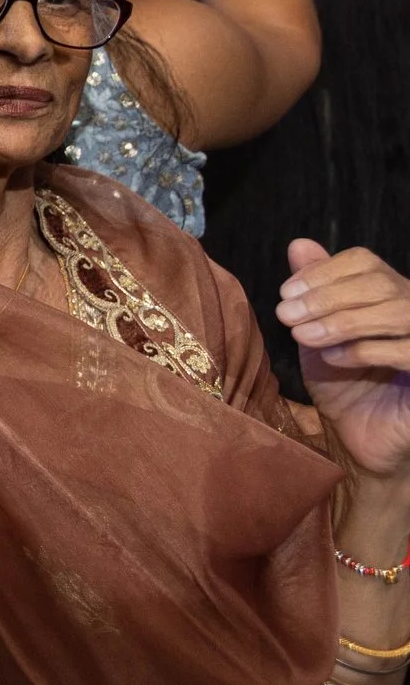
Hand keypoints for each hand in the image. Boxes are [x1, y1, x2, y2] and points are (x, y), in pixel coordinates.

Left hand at [281, 240, 409, 483]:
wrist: (359, 440)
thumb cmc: (342, 385)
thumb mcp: (317, 332)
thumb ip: (313, 290)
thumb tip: (299, 244)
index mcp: (388, 295)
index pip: (364, 261)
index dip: (324, 271)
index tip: (286, 292)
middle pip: (380, 282)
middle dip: (326, 295)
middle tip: (286, 314)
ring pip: (396, 310)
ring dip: (340, 321)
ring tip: (303, 336)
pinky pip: (407, 351)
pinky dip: (364, 350)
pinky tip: (334, 359)